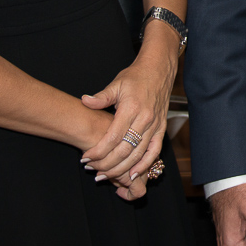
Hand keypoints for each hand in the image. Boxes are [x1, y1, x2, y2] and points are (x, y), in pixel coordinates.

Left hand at [80, 33, 176, 193]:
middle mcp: (145, 119)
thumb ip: (101, 97)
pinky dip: (145, 165)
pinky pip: (154, 152)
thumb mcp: (116, 83)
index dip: (98, 151)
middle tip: (92, 170)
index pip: (112, 137)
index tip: (86, 158)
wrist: (159, 70)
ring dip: (122, 168)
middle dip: (106, 164)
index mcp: (131, 108)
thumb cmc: (136, 76)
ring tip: (106, 175)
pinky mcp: (161, 129)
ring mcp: (155, 126)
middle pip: (124, 150)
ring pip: (138, 154)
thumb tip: (85, 101)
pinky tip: (133, 174)